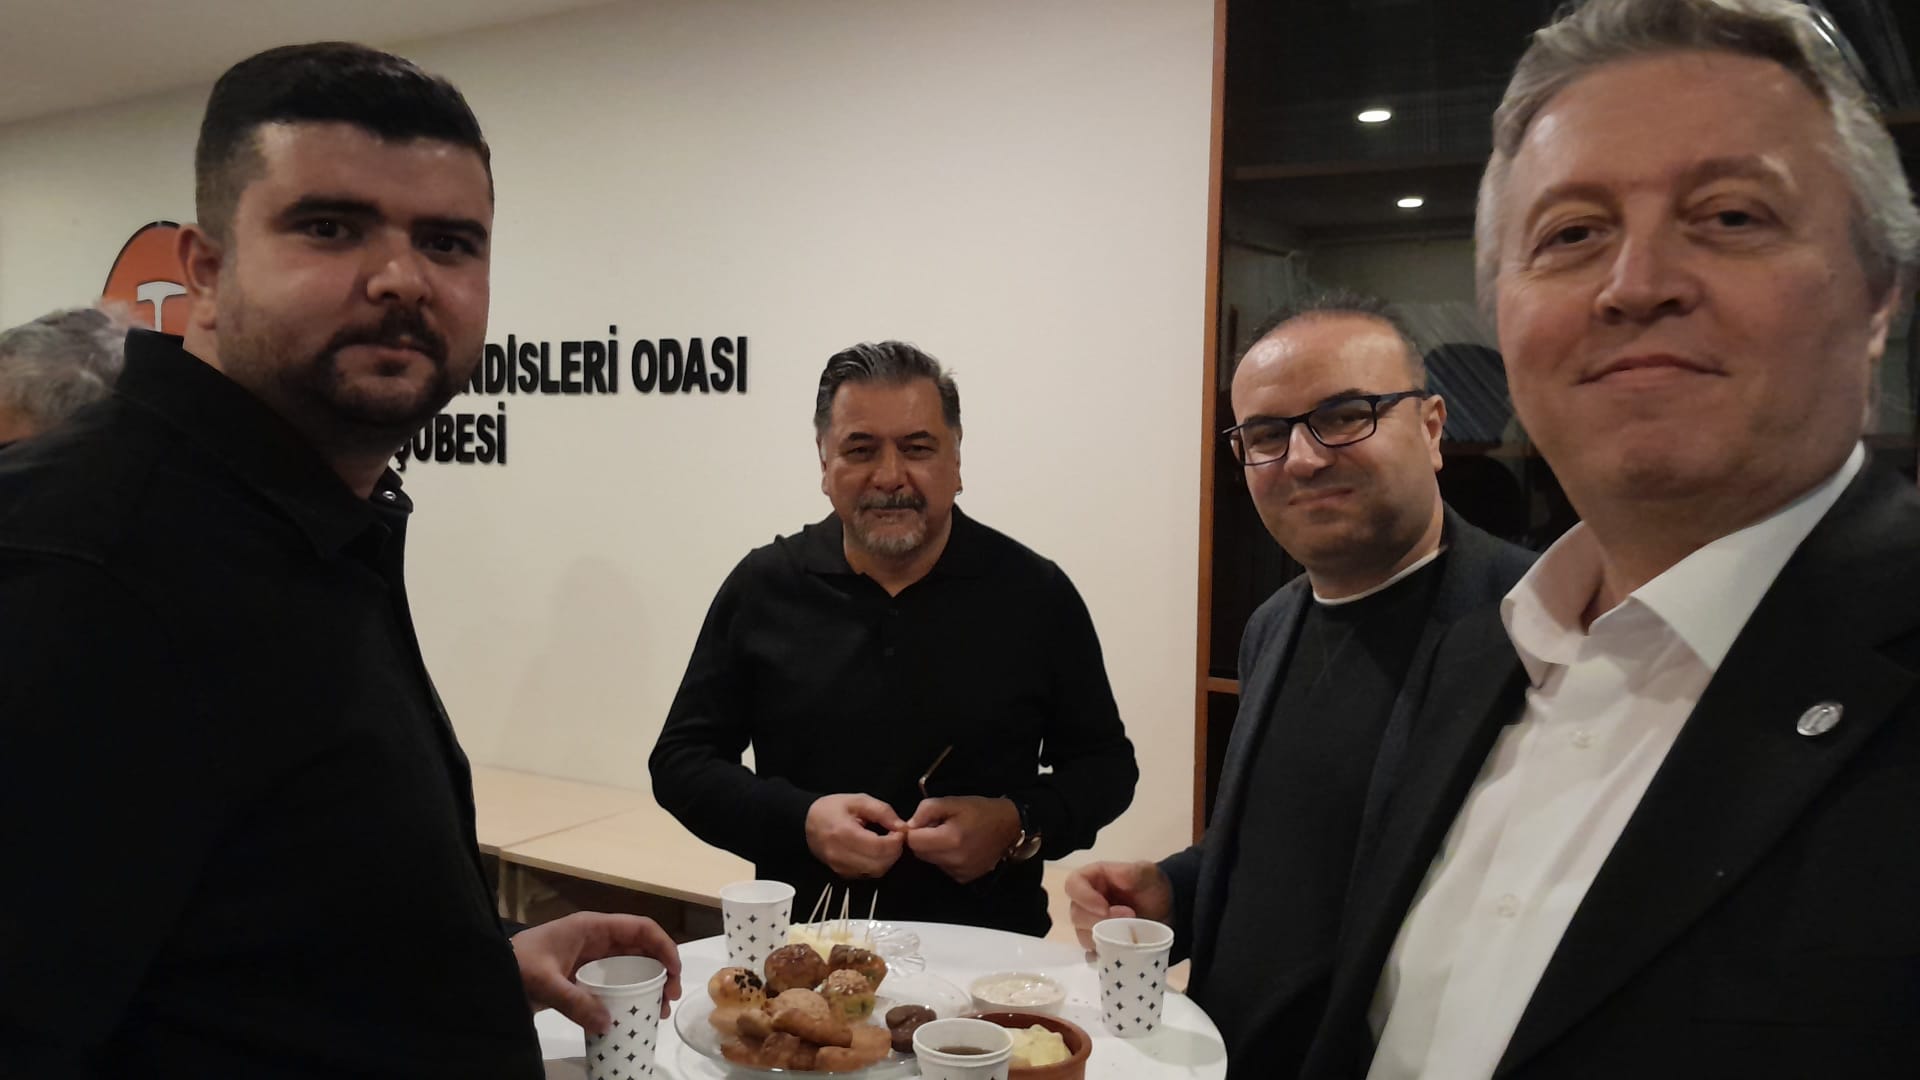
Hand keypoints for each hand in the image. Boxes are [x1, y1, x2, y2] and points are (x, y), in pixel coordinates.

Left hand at [511, 911, 682, 1033]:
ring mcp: (589, 957)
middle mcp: (595, 938)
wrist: (488, 973)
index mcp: (591, 927)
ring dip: (647, 984)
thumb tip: (608, 1023)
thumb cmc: (516, 966)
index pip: (640, 928)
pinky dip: (626, 995)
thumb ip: (574, 1001)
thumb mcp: (544, 982)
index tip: (674, 974)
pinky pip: (612, 982)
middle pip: (640, 947)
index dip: (663, 946)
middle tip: (668, 1000)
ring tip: (655, 1011)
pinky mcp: (581, 975)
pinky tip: (631, 1014)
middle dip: (661, 970)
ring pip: (629, 966)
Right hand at [805, 793, 906, 877]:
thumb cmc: (832, 808)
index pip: (879, 847)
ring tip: (886, 845)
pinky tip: (875, 852)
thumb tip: (902, 827)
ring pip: (875, 872)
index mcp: (844, 833)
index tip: (899, 831)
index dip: (896, 841)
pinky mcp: (841, 874)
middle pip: (879, 863)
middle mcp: (841, 855)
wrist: (805, 822)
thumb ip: (882, 811)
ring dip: (887, 860)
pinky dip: (877, 865)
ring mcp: (840, 867)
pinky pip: (867, 875)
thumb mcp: (858, 801)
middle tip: (895, 838)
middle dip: (894, 852)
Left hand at [903, 796, 1021, 883]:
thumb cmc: (980, 810)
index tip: (925, 822)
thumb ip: (927, 810)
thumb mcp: (953, 801)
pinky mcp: (965, 879)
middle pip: (920, 853)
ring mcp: (960, 872)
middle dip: (924, 840)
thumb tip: (910, 825)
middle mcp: (954, 861)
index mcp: (950, 839)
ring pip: (931, 861)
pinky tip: (959, 848)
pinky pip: (943, 868)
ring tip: (951, 836)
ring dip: (934, 849)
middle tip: (940, 827)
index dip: (915, 830)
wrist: (1009, 826)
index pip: (913, 842)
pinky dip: (945, 858)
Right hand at [1064, 861, 1171, 949]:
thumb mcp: (1146, 872)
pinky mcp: (1101, 945)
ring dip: (1104, 938)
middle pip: (1076, 915)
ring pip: (1083, 936)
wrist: (1168, 908)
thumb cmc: (1152, 887)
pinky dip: (1104, 955)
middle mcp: (1087, 903)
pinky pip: (1093, 954)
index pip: (1073, 885)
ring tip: (1129, 934)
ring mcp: (1092, 926)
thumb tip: (1115, 878)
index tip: (1104, 908)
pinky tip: (1120, 952)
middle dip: (1100, 920)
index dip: (1083, 897)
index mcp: (1093, 880)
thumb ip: (1131, 872)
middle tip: (1129, 918)